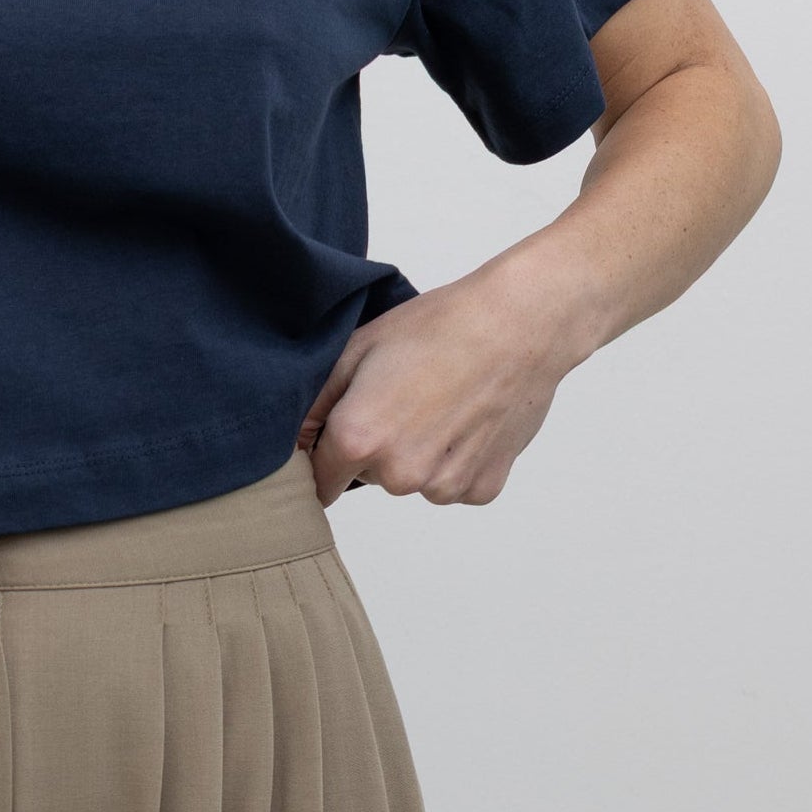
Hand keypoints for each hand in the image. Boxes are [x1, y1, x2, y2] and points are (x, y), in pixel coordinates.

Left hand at [298, 257, 583, 508]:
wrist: (521, 323)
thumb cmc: (441, 326)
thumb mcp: (358, 349)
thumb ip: (313, 405)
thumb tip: (290, 443)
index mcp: (358, 441)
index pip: (317, 479)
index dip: (325, 452)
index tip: (344, 426)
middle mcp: (399, 475)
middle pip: (367, 477)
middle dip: (375, 446)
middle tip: (404, 396)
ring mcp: (443, 486)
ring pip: (412, 481)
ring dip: (418, 454)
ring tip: (440, 402)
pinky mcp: (480, 488)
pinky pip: (451, 483)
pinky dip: (456, 459)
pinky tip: (468, 418)